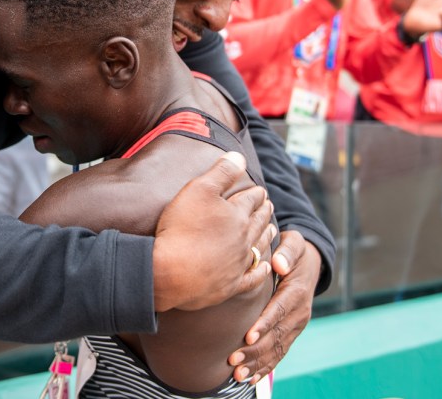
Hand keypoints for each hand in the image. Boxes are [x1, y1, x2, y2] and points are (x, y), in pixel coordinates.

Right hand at [152, 152, 275, 311]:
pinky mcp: (230, 285)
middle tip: (269, 206)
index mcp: (237, 215)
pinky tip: (264, 267)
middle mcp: (243, 239)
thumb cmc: (181, 228)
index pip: (251, 199)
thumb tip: (240, 156)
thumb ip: (221, 172)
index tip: (260, 190)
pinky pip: (252, 278)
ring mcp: (238, 264)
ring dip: (266, 236)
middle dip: (264, 211)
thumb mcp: (199, 190)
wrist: (169, 272)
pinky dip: (261, 271)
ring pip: (258, 247)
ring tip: (271, 229)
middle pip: (258, 222)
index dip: (256, 193)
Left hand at [227, 230, 320, 382]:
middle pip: (276, 335)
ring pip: (277, 348)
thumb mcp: (295, 243)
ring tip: (238, 374)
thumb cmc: (293, 250)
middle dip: (254, 350)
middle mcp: (300, 313)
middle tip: (233, 360)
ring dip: (258, 363)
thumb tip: (279, 264)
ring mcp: (296, 325)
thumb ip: (288, 251)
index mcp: (297, 292)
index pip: (279, 310)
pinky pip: (280, 353)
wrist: (309, 263)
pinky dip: (266, 367)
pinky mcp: (292, 333)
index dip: (264, 324)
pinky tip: (251, 378)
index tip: (248, 336)